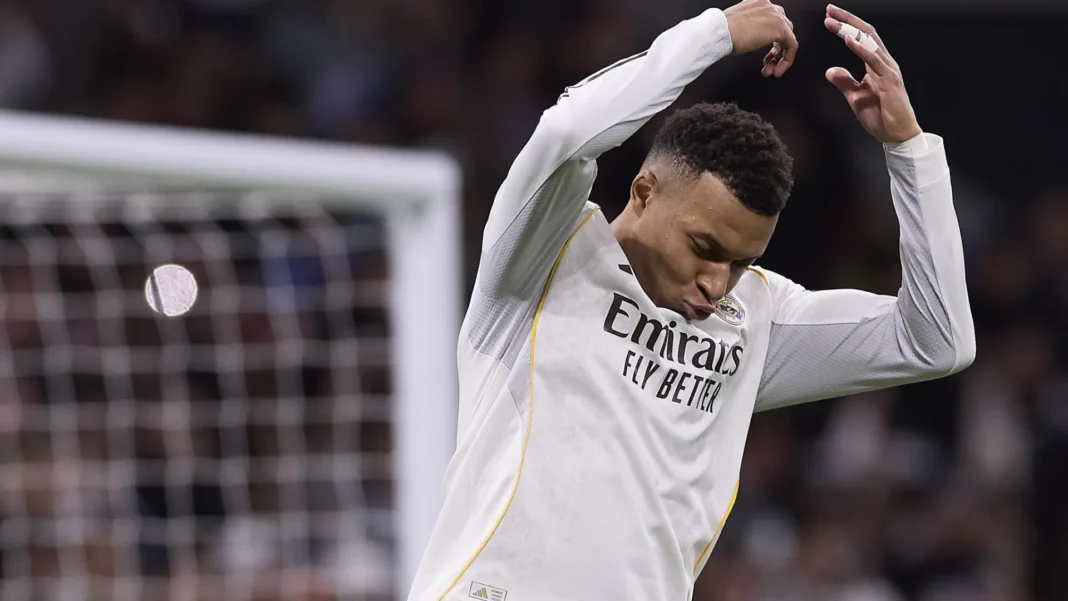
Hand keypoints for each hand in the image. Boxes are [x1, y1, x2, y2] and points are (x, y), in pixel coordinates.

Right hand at [724, 0, 797, 77]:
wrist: (719, 32)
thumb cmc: (722, 31)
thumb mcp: (738, 25)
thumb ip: (751, 27)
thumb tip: (754, 39)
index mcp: (759, 2)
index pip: (772, 20)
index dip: (770, 40)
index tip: (764, 52)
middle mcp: (770, 6)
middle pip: (782, 29)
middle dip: (776, 50)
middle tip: (768, 63)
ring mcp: (776, 16)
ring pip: (788, 38)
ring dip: (779, 57)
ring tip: (770, 70)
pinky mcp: (780, 29)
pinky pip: (791, 46)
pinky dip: (786, 60)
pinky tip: (777, 70)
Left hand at [823, 4, 921, 143]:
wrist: (897, 133)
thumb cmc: (880, 115)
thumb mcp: (855, 97)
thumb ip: (844, 82)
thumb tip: (830, 70)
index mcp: (877, 64)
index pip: (861, 38)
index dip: (846, 26)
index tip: (830, 17)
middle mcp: (884, 62)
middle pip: (865, 34)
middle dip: (847, 20)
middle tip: (829, 10)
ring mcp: (888, 69)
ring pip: (869, 42)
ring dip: (849, 30)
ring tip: (832, 22)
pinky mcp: (889, 80)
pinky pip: (873, 60)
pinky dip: (860, 48)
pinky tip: (848, 39)